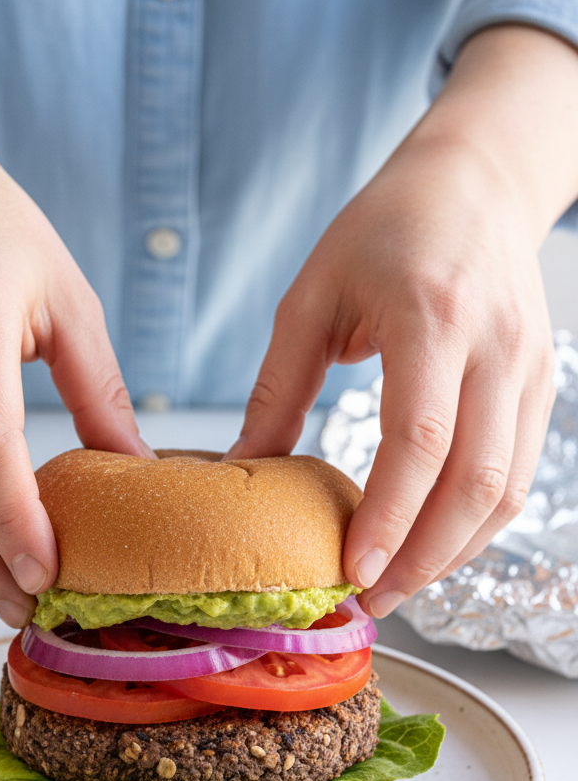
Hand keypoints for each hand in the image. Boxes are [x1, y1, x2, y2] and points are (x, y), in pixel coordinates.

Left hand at [226, 26, 577, 617]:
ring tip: (399, 584)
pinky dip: (477, 523)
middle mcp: (493, 347)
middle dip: (424, 557)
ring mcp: (527, 368)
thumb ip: (278, 388)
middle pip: (475, 482)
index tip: (354, 569)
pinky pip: (518, 474)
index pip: (420, 439)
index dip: (390, 515)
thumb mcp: (311, 297)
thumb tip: (240, 470)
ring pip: (506, 490)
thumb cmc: (385, 229)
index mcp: (430, 317)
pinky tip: (434, 545)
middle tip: (372, 598)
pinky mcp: (539, 384)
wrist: (476, 182)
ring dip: (454, 552)